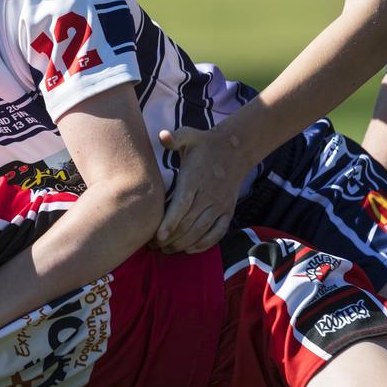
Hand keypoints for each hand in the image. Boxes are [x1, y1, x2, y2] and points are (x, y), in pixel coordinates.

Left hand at [153, 126, 248, 253]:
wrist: (235, 150)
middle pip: (189, 223)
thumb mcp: (189, 136)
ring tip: (165, 251)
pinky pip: (217, 233)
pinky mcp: (227, 212)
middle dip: (170, 239)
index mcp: (195, 179)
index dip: (170, 222)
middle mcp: (209, 195)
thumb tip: (163, 136)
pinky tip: (188, 250)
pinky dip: (204, 244)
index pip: (182, 205)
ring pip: (201, 231)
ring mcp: (220, 205)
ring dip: (183, 244)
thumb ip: (175, 138)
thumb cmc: (204, 144)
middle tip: (152, 247)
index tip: (158, 236)